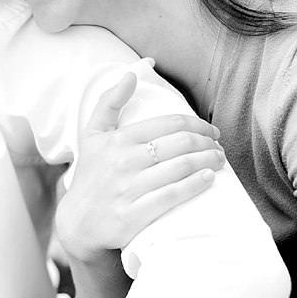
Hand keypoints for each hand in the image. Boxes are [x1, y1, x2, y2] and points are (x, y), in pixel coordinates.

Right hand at [56, 73, 224, 262]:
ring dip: (208, 162)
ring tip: (218, 160)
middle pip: (180, 144)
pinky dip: (195, 185)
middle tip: (218, 147)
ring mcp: (128, 189)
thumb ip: (109, 102)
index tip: (211, 131)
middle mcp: (123, 162)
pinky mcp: (132, 216)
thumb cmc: (91, 174)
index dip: (197, 124)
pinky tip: (208, 179)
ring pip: (180, 168)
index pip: (169, 124)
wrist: (78, 222)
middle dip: (207, 143)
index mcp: (117, 140)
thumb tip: (131, 75)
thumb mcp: (92, 135)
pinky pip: (171, 196)